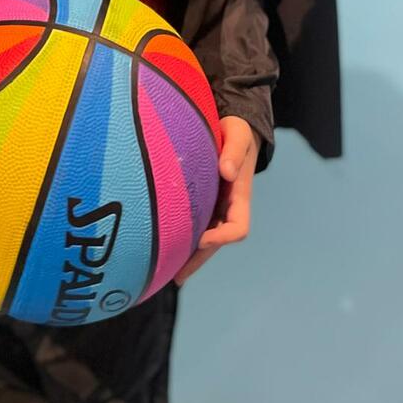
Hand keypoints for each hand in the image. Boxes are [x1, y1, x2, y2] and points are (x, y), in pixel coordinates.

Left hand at [174, 116, 259, 285]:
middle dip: (199, 259)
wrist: (233, 127)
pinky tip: (162, 242)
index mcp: (240, 195)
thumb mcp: (238, 135)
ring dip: (188, 254)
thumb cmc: (237, 131)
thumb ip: (233, 150)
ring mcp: (215, 205)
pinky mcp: (202, 199)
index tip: (202, 238)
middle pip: (216, 242)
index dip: (222, 237)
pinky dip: (181, 234)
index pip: (238, 228)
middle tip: (177, 275)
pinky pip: (193, 222)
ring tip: (163, 269)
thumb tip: (226, 171)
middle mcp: (228, 206)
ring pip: (203, 237)